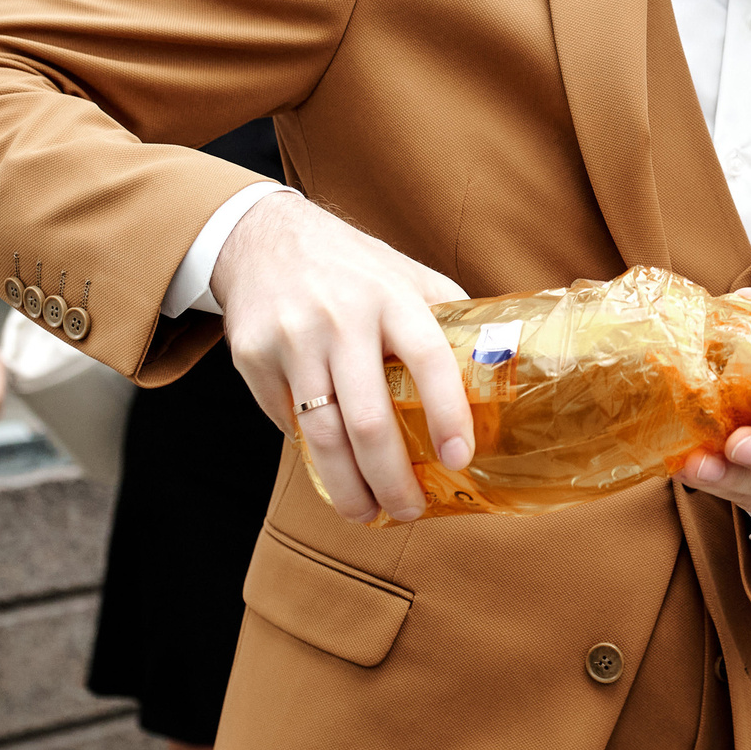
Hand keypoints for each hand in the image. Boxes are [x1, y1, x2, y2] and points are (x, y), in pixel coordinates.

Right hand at [210, 190, 467, 525]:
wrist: (261, 237)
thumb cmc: (350, 265)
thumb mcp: (405, 272)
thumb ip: (447, 314)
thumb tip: (497, 365)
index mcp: (391, 296)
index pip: (429, 359)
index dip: (448, 413)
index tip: (459, 459)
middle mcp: (341, 318)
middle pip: (369, 419)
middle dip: (391, 478)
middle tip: (409, 510)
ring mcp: (293, 340)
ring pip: (322, 434)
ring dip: (347, 486)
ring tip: (366, 513)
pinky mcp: (253, 357)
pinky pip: (287, 421)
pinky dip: (310, 452)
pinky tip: (330, 467)